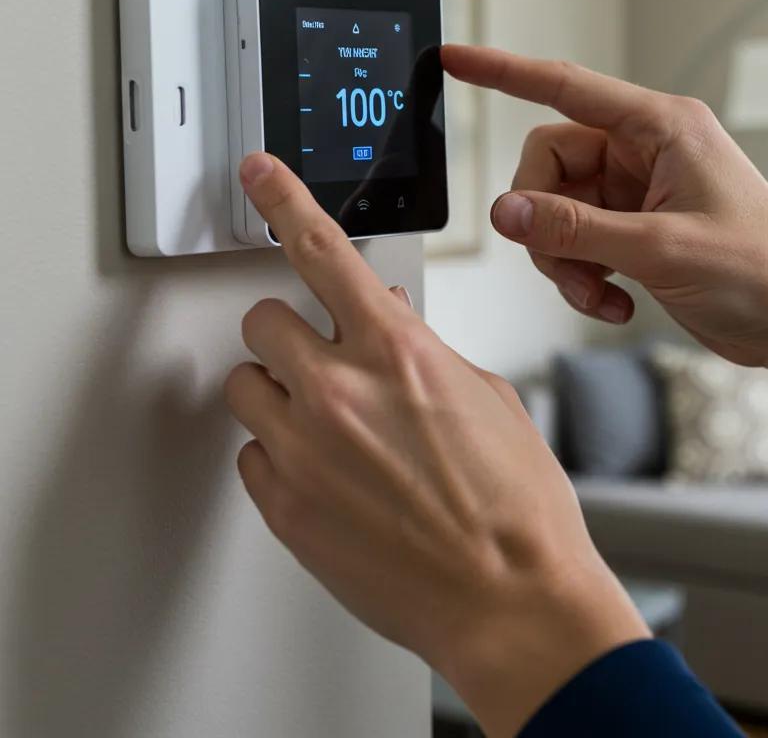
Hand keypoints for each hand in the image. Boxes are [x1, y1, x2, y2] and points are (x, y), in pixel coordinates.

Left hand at [225, 153, 647, 736]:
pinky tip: (329, 471)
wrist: (511, 599)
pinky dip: (281, 453)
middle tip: (319, 354)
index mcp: (399, 351)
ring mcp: (305, 451)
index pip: (322, 250)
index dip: (284, 199)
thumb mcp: (487, 395)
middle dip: (289, 329)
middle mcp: (341, 392)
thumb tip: (389, 320)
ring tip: (324, 420)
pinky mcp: (286, 508)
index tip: (259, 174)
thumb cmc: (515, 505)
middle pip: (262, 319)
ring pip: (245, 385)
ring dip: (278, 390)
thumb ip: (423, 348)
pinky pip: (252, 454)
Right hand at [443, 45, 767, 445]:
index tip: (455, 59)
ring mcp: (639, 191)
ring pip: (557, 208)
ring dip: (564, 258)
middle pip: (550, 164)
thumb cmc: (765, 273)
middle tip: (565, 264)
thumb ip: (574, 228)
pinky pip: (577, 238)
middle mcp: (646, 152)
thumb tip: (505, 211)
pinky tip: (613, 299)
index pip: (565, 86)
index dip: (503, 71)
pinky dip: (582, 273)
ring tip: (598, 292)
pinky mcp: (636, 228)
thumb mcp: (661, 248)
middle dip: (545, 220)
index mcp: (662, 128)